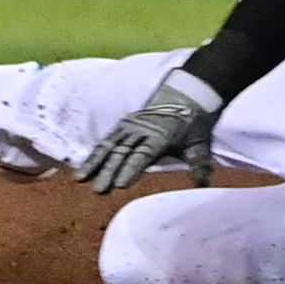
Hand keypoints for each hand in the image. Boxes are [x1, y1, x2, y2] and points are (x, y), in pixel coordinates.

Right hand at [76, 77, 221, 193]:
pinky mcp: (123, 126)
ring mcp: (130, 127)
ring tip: (81, 179)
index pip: (143, 154)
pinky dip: (94, 154)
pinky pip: (106, 140)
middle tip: (98, 190)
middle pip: (122, 152)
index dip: (132, 169)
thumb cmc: (193, 123)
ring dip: (95, 163)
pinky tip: (84, 169)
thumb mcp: (200, 143)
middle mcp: (142, 130)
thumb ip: (198, 164)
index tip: (121, 184)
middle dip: (109, 171)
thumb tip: (203, 184)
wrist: (187, 93)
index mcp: (161, 135)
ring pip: (109, 146)